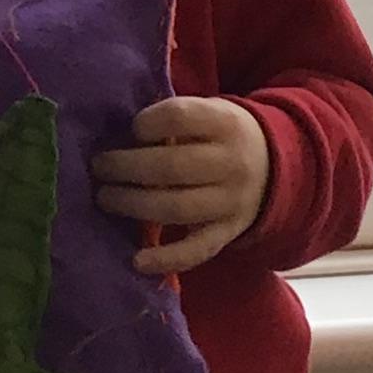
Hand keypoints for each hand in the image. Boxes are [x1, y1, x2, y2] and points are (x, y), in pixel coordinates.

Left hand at [94, 97, 270, 275]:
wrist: (274, 167)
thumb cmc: (221, 135)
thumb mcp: (209, 112)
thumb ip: (174, 117)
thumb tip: (120, 130)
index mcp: (225, 123)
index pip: (180, 117)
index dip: (147, 122)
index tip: (132, 129)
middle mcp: (231, 162)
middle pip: (171, 166)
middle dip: (126, 167)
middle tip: (99, 167)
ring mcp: (231, 202)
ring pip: (177, 208)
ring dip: (133, 204)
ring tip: (105, 198)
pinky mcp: (226, 233)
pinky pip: (196, 251)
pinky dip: (166, 259)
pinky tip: (136, 260)